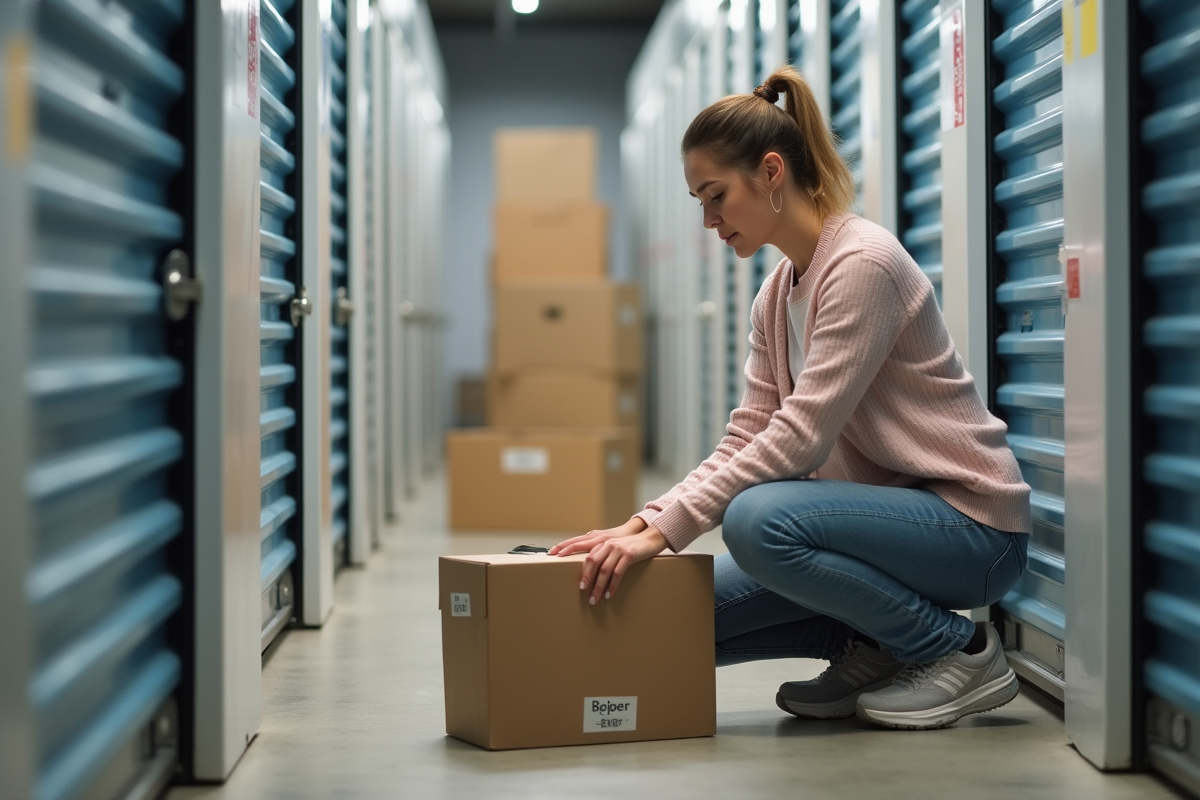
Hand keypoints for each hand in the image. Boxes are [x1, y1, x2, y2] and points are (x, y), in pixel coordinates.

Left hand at [553, 522, 667, 604]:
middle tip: (581, 589)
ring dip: (598, 586)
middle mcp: (606, 543)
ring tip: (594, 599)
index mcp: (600, 540)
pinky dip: (612, 585)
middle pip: (591, 560)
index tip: (552, 555)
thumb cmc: (629, 545)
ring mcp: (618, 548)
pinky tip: (609, 594)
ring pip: (604, 570)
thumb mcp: (612, 545)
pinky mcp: (629, 555)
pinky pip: (618, 573)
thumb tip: (586, 563)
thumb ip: (599, 551)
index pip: (578, 544)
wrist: (650, 538)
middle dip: (585, 577)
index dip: (565, 548)